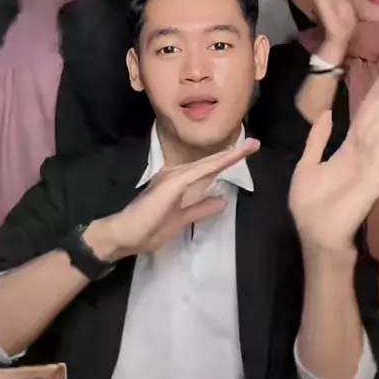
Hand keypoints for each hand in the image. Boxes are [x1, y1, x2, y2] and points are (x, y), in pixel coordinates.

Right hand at [88, 138, 259, 259]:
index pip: (207, 172)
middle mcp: (177, 176)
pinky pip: (198, 173)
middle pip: (210, 164)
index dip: (225, 162)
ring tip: (248, 147)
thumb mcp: (182, 220)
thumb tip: (222, 202)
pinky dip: (214, 166)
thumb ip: (200, 209)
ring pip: (207, 165)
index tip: (244, 153)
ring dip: (228, 156)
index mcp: (179, 183)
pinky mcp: (172, 184)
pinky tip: (228, 159)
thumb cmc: (148, 229)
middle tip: (254, 144)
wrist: (124, 235)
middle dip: (232, 154)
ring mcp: (174, 178)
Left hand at [290, 72, 378, 253]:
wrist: (317, 234)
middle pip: (374, 120)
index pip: (361, 121)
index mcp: (345, 152)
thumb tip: (328, 115)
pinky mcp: (373, 173)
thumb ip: (317, 141)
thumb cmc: (310, 205)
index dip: (370, 101)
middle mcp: (360, 154)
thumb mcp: (307, 165)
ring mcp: (369, 163)